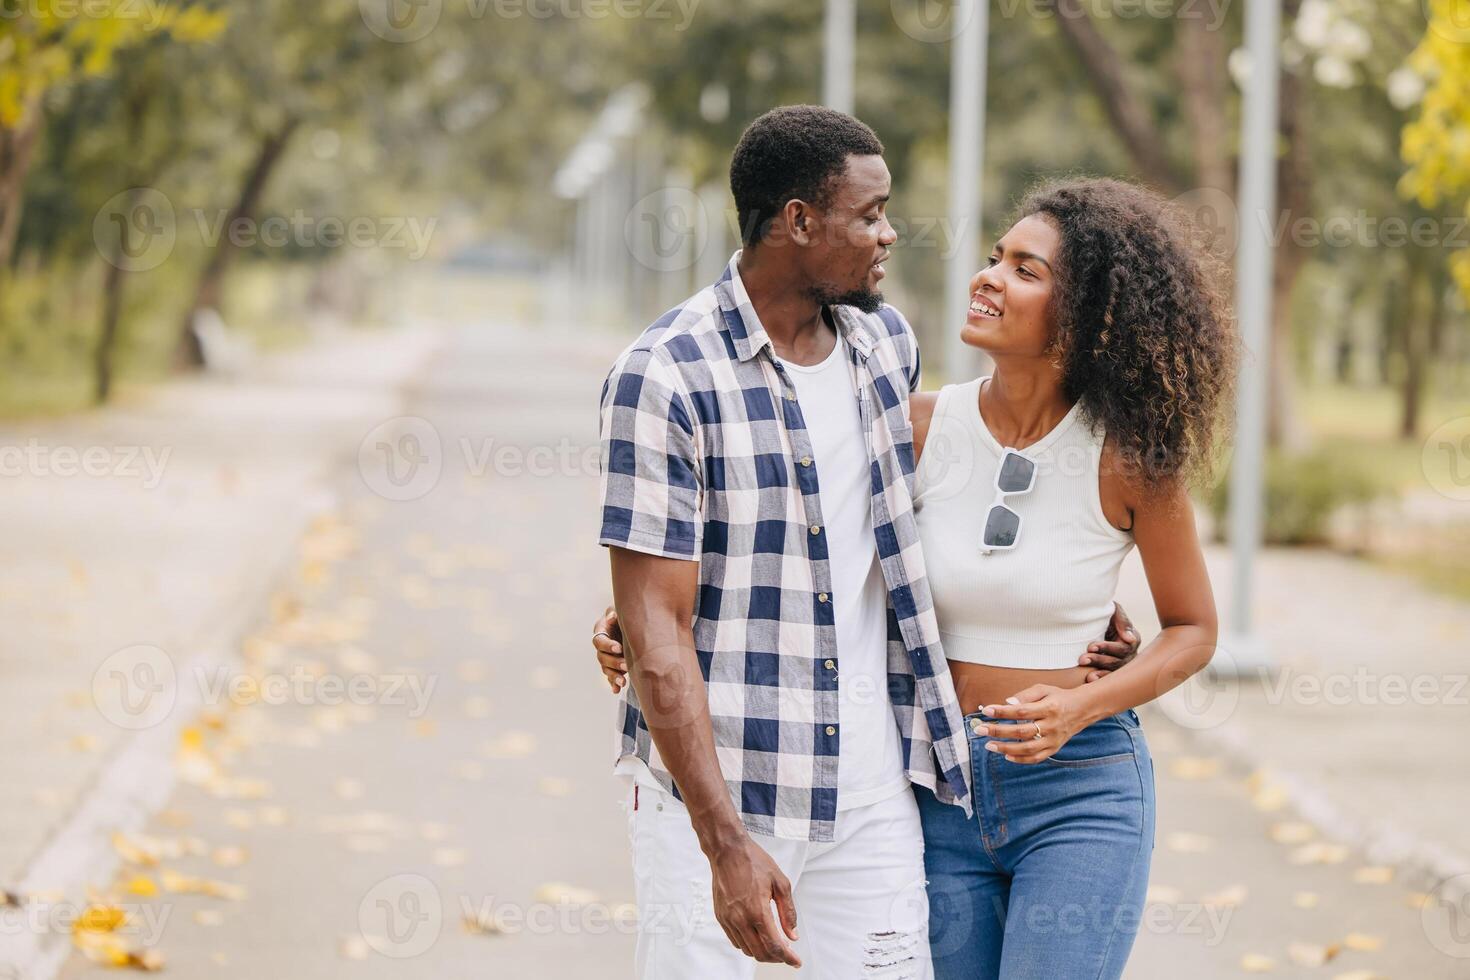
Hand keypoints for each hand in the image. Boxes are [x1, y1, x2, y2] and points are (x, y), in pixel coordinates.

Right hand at [592, 606, 626, 691]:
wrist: (633, 622)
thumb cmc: (627, 613)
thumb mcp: (621, 610)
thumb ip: (615, 613)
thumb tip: (613, 616)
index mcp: (601, 631)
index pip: (600, 641)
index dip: (608, 645)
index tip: (619, 648)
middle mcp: (602, 646)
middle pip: (602, 657)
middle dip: (614, 662)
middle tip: (626, 665)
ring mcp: (607, 657)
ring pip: (606, 669)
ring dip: (614, 676)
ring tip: (623, 681)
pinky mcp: (613, 666)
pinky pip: (611, 677)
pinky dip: (613, 684)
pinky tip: (617, 690)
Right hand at [708, 836, 800, 966]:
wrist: (728, 850)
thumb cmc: (754, 862)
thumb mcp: (780, 883)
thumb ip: (788, 912)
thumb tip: (792, 935)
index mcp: (757, 911)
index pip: (774, 945)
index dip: (787, 958)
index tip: (796, 961)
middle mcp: (740, 919)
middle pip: (760, 953)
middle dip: (776, 958)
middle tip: (786, 954)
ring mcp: (728, 919)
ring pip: (747, 950)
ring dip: (762, 952)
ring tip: (773, 944)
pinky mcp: (721, 916)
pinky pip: (735, 940)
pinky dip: (748, 944)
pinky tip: (757, 936)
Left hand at [972, 685, 1090, 764]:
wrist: (1082, 710)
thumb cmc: (1058, 697)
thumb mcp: (1043, 689)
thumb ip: (1024, 695)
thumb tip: (1007, 703)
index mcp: (1049, 708)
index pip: (1022, 711)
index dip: (1002, 711)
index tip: (986, 710)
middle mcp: (1052, 726)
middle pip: (1022, 731)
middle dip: (998, 731)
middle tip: (980, 730)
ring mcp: (1054, 740)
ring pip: (1028, 749)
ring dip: (1006, 748)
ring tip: (989, 745)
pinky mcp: (1054, 749)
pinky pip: (1036, 758)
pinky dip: (1021, 759)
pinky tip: (1006, 756)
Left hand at [1080, 602, 1141, 682]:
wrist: (1094, 623)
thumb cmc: (1106, 614)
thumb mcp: (1114, 611)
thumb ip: (1122, 621)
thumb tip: (1129, 639)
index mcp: (1132, 639)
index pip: (1122, 647)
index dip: (1106, 648)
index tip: (1090, 647)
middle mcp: (1130, 654)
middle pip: (1118, 661)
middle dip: (1099, 660)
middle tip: (1082, 659)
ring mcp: (1123, 665)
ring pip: (1114, 672)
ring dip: (1100, 673)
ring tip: (1088, 675)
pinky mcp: (1113, 671)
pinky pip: (1110, 680)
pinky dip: (1101, 681)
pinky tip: (1090, 681)